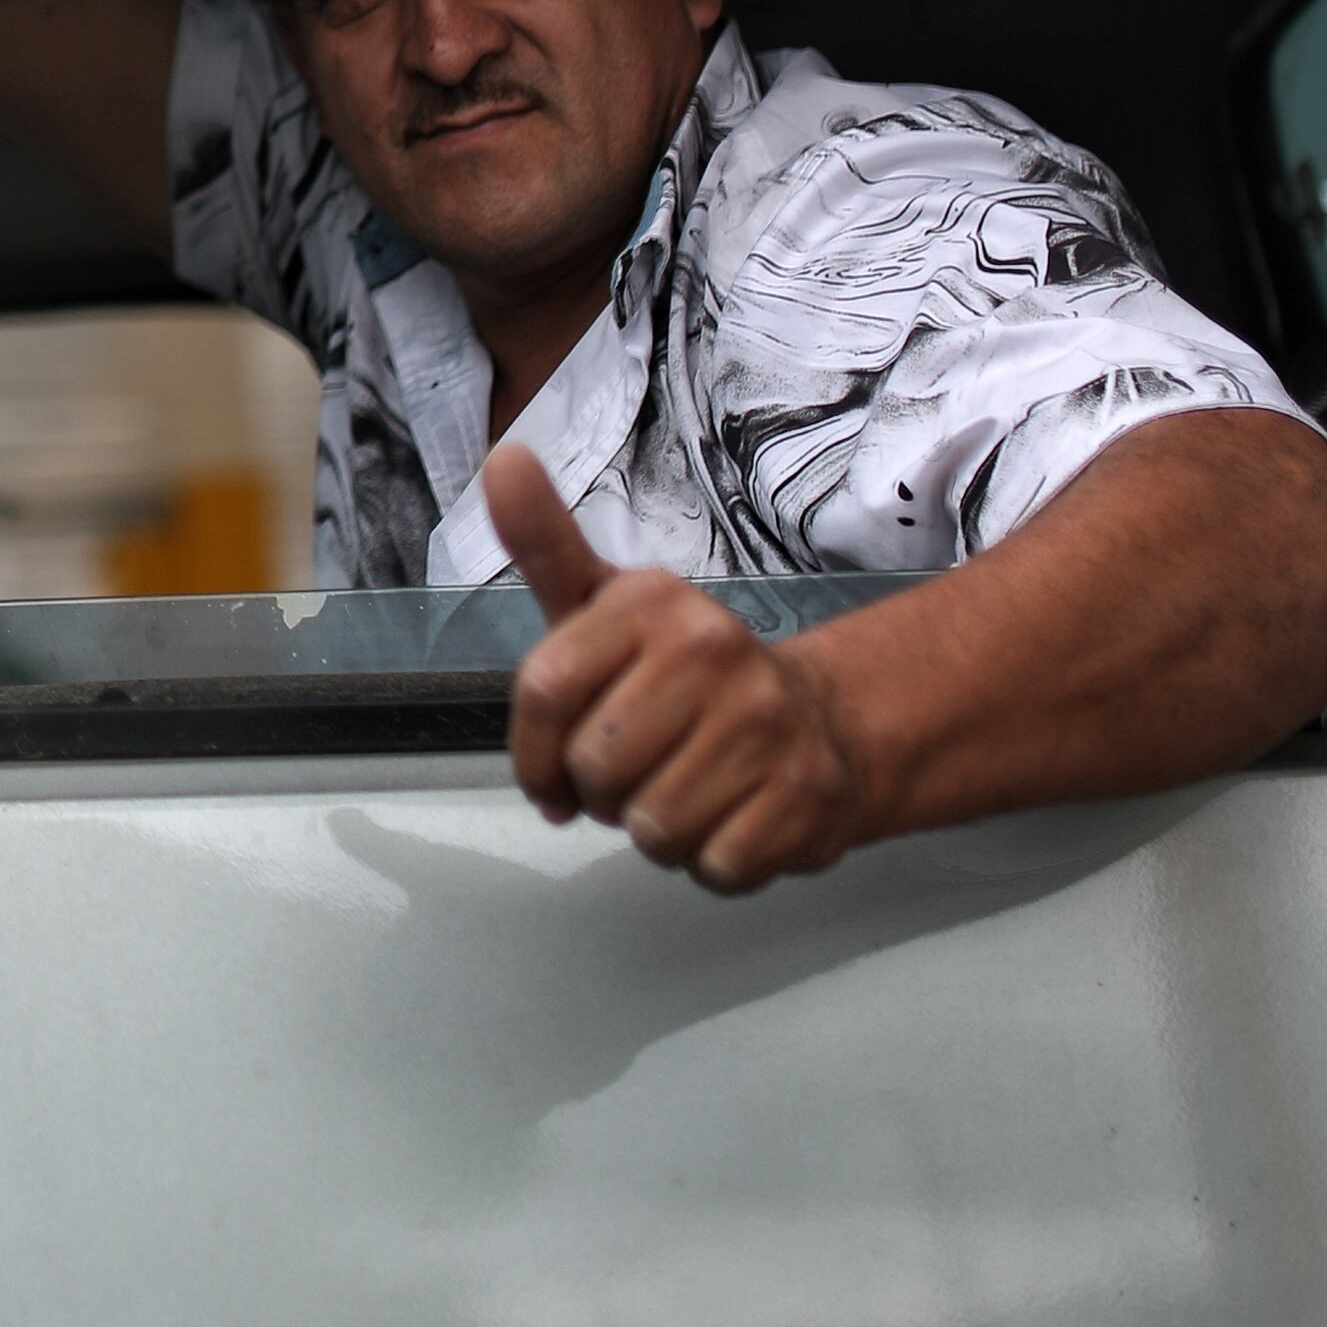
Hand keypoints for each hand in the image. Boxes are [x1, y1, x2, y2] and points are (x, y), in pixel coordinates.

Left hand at [486, 443, 873, 892]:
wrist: (823, 725)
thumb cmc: (684, 675)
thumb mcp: (604, 604)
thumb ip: (543, 542)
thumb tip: (502, 458)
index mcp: (653, 604)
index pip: (544, 691)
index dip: (534, 753)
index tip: (551, 769)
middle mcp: (715, 650)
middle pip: (595, 770)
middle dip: (602, 792)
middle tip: (641, 767)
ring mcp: (767, 725)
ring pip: (650, 828)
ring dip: (656, 829)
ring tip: (688, 787)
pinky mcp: (804, 800)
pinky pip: (712, 867)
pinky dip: (710, 863)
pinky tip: (733, 816)